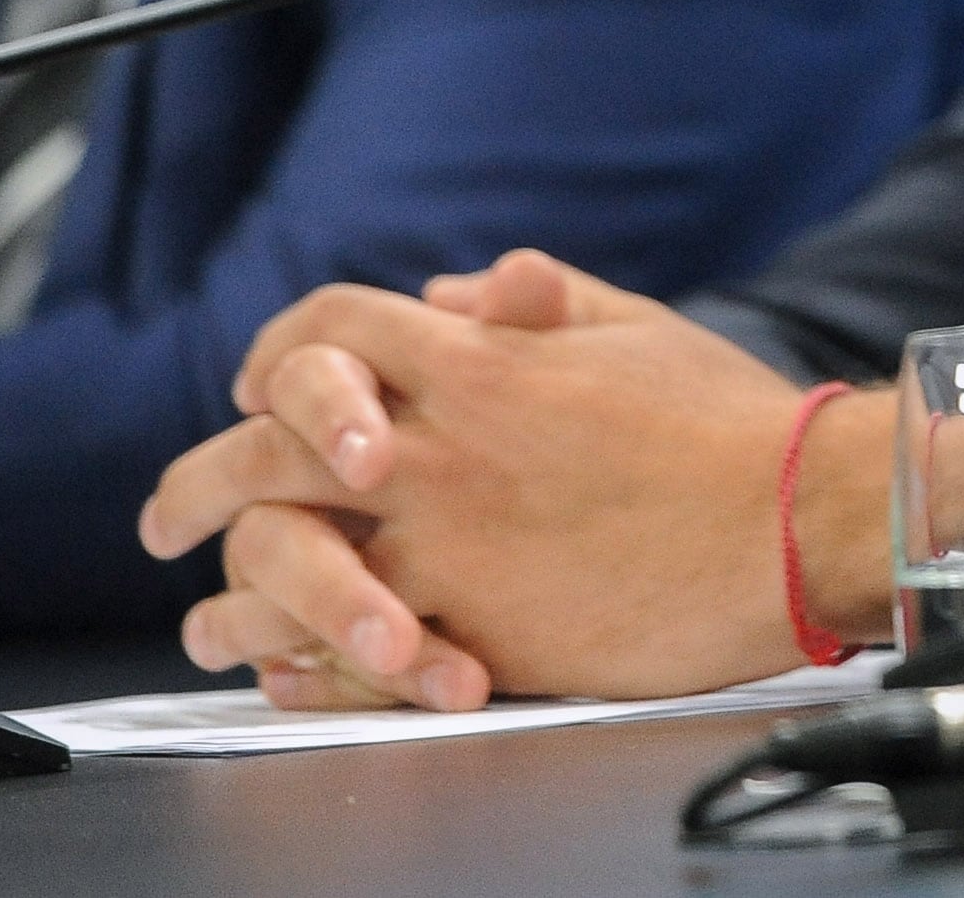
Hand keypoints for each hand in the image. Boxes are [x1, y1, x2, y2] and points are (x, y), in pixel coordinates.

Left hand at [139, 249, 866, 706]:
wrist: (795, 522)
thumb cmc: (730, 424)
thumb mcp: (635, 327)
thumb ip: (537, 302)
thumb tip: (459, 288)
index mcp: (478, 364)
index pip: (325, 332)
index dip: (276, 353)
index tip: (250, 390)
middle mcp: (440, 452)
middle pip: (263, 452)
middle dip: (197, 481)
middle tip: (167, 517)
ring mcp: (449, 549)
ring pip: (283, 568)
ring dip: (229, 597)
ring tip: (208, 622)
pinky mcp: (476, 634)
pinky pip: (345, 658)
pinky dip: (299, 669)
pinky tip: (286, 675)